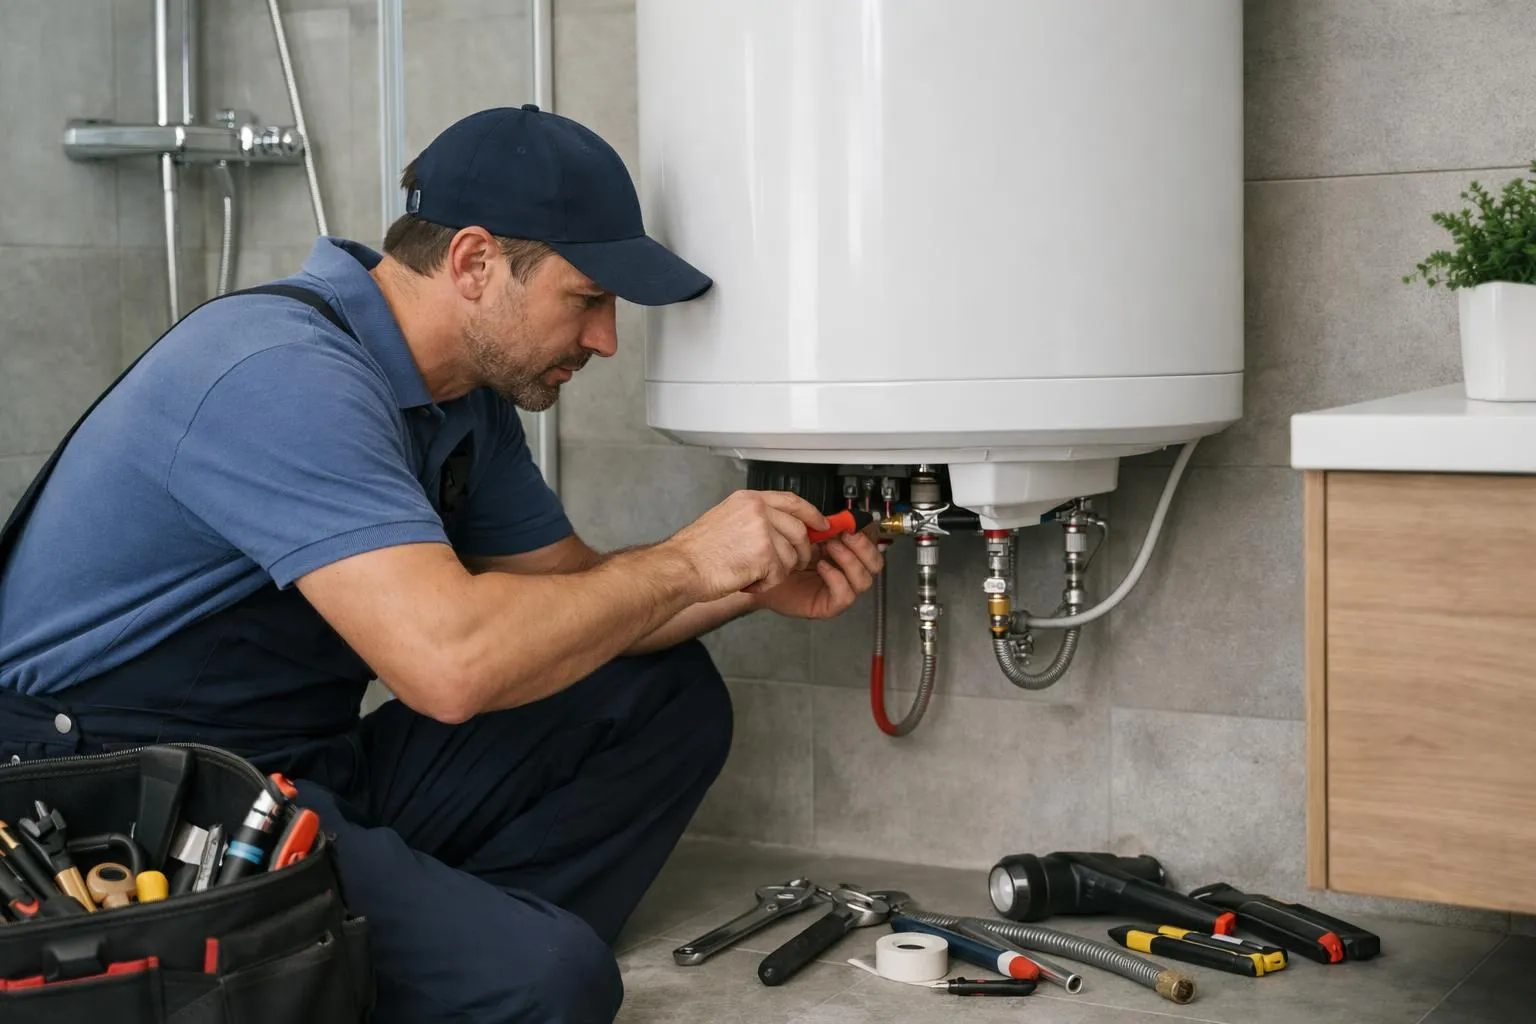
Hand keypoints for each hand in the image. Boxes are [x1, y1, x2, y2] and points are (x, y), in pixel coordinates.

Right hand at [663, 490, 827, 600]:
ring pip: (792, 555)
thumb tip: (783, 527)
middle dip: (800, 552)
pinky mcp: (765, 554)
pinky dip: (767, 583)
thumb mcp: (726, 518)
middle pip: (799, 531)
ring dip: (778, 571)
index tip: (821, 525)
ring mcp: (763, 531)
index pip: (792, 501)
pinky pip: (781, 573)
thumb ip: (755, 518)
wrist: (681, 567)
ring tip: (755, 574)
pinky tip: (749, 581)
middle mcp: (758, 511)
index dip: (811, 514)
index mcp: (748, 499)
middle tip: (789, 564)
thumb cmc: (698, 551)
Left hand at [754, 531, 884, 620]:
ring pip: (864, 580)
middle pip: (875, 564)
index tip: (855, 523)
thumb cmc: (781, 556)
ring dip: (850, 560)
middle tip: (847, 535)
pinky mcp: (829, 605)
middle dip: (864, 547)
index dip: (869, 534)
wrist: (761, 574)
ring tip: (830, 548)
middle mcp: (847, 571)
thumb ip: (824, 526)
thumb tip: (842, 518)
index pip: (872, 544)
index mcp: (846, 552)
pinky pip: (845, 595)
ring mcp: (841, 589)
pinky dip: (836, 578)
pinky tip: (821, 566)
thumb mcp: (805, 534)